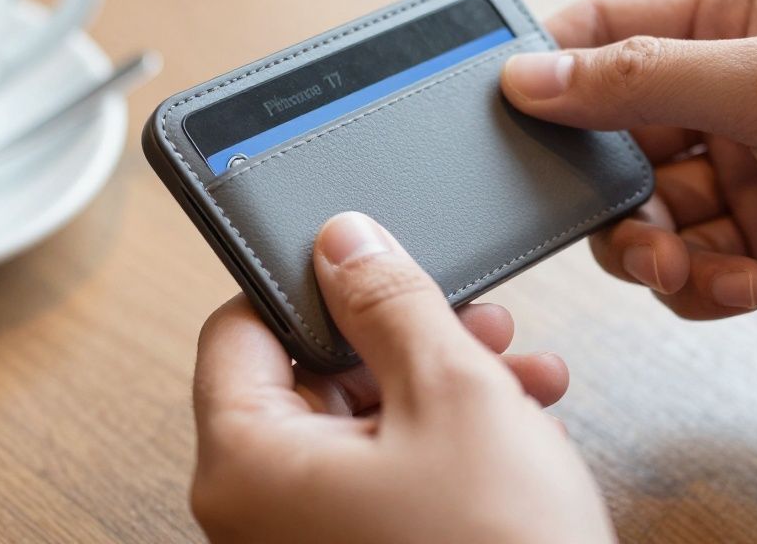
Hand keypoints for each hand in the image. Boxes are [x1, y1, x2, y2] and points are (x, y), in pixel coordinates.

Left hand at [191, 212, 614, 543]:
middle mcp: (259, 516)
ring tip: (517, 368)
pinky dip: (445, 442)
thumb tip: (343, 241)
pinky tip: (519, 421)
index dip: (305, 284)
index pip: (237, 331)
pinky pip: (385, 480)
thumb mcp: (451, 392)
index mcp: (247, 465)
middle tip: (469, 318)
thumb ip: (388, 300)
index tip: (365, 261)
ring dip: (441, 384)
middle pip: (310, 378)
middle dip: (402, 337)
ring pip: (362, 427)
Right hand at [501, 0, 756, 333]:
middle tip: (631, 223)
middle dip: (608, 192)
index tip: (511, 122)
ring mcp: (738, 170)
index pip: (600, 31)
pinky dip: (700, 285)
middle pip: (605, 139)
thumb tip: (531, 75)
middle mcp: (723, 92)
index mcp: (728, 18)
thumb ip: (642, 79)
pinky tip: (746, 283)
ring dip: (652, 250)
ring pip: (637, 215)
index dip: (548, 75)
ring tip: (694, 264)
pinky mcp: (755, 242)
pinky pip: (684, 267)